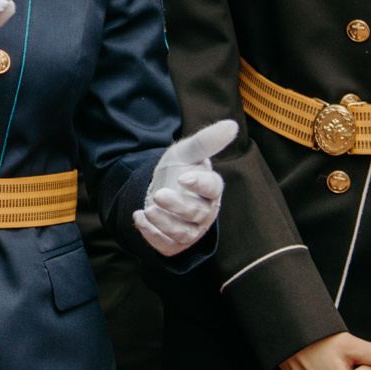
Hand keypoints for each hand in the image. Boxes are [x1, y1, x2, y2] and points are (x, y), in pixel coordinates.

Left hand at [133, 120, 237, 256]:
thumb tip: (232, 124)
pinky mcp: (175, 242)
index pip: (212, 188)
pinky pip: (167, 245)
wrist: (161, 188)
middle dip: (177, 206)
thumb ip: (206, 141)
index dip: (200, 183)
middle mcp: (204, 212)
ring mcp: (191, 230)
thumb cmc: (179, 169)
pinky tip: (139, 217)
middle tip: (159, 194)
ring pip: (183, 233)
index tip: (183, 176)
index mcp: (210, 189)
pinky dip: (152, 235)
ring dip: (165, 224)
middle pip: (196, 213)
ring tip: (148, 210)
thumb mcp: (187, 152)